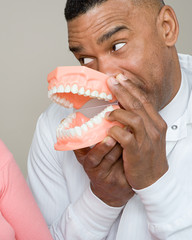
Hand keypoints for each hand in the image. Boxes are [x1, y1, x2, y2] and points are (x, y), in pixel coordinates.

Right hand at [74, 137, 133, 206]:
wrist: (109, 192)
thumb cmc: (97, 169)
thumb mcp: (84, 159)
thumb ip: (80, 145)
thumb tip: (71, 128)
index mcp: (89, 167)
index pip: (93, 157)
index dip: (101, 148)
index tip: (109, 137)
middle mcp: (100, 175)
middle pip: (109, 158)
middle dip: (117, 144)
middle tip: (125, 131)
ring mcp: (114, 180)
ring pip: (122, 162)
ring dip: (127, 148)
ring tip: (132, 135)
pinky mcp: (126, 184)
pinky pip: (132, 168)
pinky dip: (135, 157)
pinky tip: (138, 147)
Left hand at [106, 74, 168, 189]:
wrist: (155, 180)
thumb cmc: (148, 156)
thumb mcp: (148, 135)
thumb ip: (139, 121)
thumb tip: (123, 106)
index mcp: (157, 122)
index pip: (144, 100)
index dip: (131, 87)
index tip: (120, 77)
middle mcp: (154, 129)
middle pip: (137, 104)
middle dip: (123, 90)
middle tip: (110, 80)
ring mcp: (146, 140)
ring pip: (133, 118)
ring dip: (118, 112)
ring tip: (107, 111)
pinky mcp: (137, 152)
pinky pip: (125, 137)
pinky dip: (115, 130)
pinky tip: (108, 129)